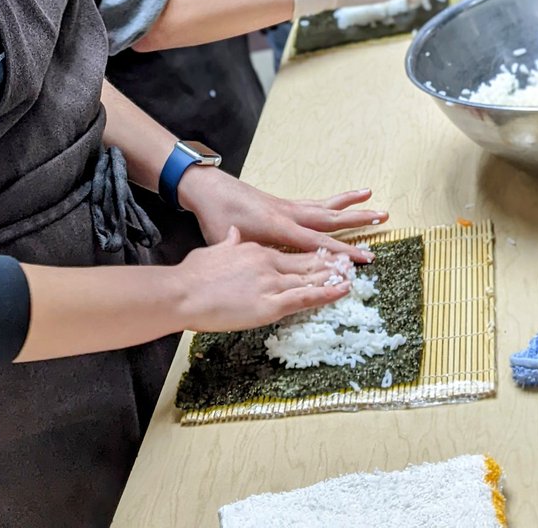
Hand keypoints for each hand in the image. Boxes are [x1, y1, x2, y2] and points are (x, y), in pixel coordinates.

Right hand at [175, 226, 352, 332]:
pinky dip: (327, 293)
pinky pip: (305, 297)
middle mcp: (267, 261)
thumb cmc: (192, 275)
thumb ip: (229, 244)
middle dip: (330, 263)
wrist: (182, 292)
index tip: (325, 254)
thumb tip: (234, 235)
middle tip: (350, 261)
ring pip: (310, 278)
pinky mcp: (270, 303)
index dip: (310, 254)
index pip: (289, 252)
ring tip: (354, 273)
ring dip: (334, 276)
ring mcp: (270, 282)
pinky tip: (343, 290)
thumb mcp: (213, 250)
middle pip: (306, 262)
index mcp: (254, 250)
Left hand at [179, 169, 385, 259]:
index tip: (364, 258)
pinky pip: (311, 203)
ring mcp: (285, 206)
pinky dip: (327, 203)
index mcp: (278, 225)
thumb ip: (249, 257)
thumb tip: (259, 273)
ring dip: (347, 203)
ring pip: (323, 206)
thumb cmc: (216, 217)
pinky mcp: (281, 203)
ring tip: (370, 194)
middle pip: (329, 217)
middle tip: (384, 216)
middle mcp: (287, 213)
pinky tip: (336, 204)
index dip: (341, 252)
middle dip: (357, 219)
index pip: (317, 242)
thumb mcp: (229, 242)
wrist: (206, 188)